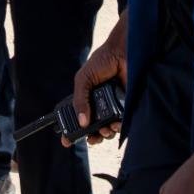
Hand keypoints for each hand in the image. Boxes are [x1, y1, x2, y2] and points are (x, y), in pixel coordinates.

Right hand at [69, 27, 127, 146]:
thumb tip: (82, 122)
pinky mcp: (126, 107)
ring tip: (105, 130)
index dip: (72, 131)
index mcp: (87, 99)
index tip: (67, 141)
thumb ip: (79, 100)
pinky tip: (115, 125)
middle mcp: (99, 105)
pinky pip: (122, 123)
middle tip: (91, 138)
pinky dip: (118, 128)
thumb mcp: (83, 79)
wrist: (123, 53)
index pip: (78, 119)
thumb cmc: (102, 61)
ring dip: (105, 134)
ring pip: (108, 129)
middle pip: (93, 129)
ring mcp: (113, 107)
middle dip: (92, 137)